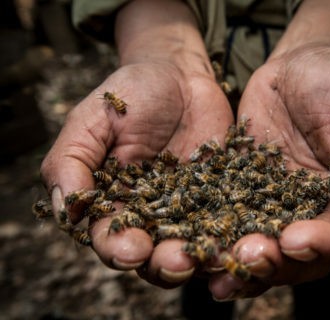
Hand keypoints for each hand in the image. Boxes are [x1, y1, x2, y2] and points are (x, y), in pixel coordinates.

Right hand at [40, 61, 233, 287]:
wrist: (179, 75)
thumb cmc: (129, 96)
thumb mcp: (91, 122)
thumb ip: (71, 163)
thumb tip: (65, 214)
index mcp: (114, 205)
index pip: (111, 239)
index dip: (118, 250)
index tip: (131, 250)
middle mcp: (152, 216)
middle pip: (155, 255)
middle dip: (165, 264)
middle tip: (177, 262)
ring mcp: (190, 210)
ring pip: (194, 247)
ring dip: (202, 258)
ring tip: (210, 256)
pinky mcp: (222, 198)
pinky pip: (229, 223)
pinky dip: (235, 235)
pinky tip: (244, 239)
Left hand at [208, 44, 329, 299]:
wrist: (296, 65)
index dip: (319, 244)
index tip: (295, 240)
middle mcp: (309, 211)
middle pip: (296, 255)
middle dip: (274, 262)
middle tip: (249, 257)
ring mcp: (272, 205)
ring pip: (261, 247)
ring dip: (242, 265)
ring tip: (218, 273)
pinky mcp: (240, 192)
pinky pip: (229, 221)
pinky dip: (215, 239)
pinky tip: (198, 250)